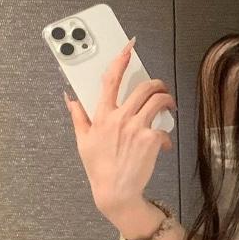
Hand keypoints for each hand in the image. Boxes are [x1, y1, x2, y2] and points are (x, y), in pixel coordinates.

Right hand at [63, 38, 175, 217]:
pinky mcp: (151, 139)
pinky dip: (166, 134)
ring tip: (169, 106)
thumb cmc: (99, 168)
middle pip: (143, 87)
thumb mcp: (82, 141)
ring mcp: (136, 128)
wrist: (116, 192)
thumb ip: (77, 116)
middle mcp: (119, 118)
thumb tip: (69, 96)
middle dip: (156, 83)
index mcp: (102, 115)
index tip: (129, 47)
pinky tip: (162, 145)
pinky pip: (164, 128)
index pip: (110, 80)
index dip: (120, 59)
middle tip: (160, 88)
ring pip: (158, 100)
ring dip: (167, 99)